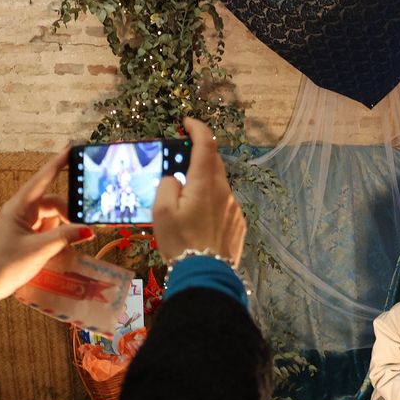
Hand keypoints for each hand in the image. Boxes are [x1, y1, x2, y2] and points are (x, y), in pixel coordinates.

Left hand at [0, 147, 94, 301]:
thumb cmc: (7, 264)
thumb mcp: (39, 250)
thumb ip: (65, 237)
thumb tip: (88, 230)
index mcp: (19, 207)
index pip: (42, 179)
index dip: (57, 164)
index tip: (71, 149)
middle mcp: (22, 212)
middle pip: (53, 203)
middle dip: (69, 213)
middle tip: (85, 227)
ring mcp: (24, 224)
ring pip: (52, 217)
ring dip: (64, 227)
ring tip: (76, 240)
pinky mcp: (26, 237)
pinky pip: (48, 230)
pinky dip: (58, 235)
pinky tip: (67, 247)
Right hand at [152, 119, 245, 266]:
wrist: (206, 276)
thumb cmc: (180, 243)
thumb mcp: (161, 212)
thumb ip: (167, 186)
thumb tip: (175, 180)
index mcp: (205, 183)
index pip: (206, 144)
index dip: (198, 128)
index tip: (187, 122)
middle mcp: (224, 191)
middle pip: (214, 163)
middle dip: (199, 155)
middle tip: (181, 159)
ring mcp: (234, 208)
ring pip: (219, 186)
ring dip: (204, 184)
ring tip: (186, 200)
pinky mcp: (238, 224)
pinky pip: (224, 205)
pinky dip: (211, 203)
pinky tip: (199, 221)